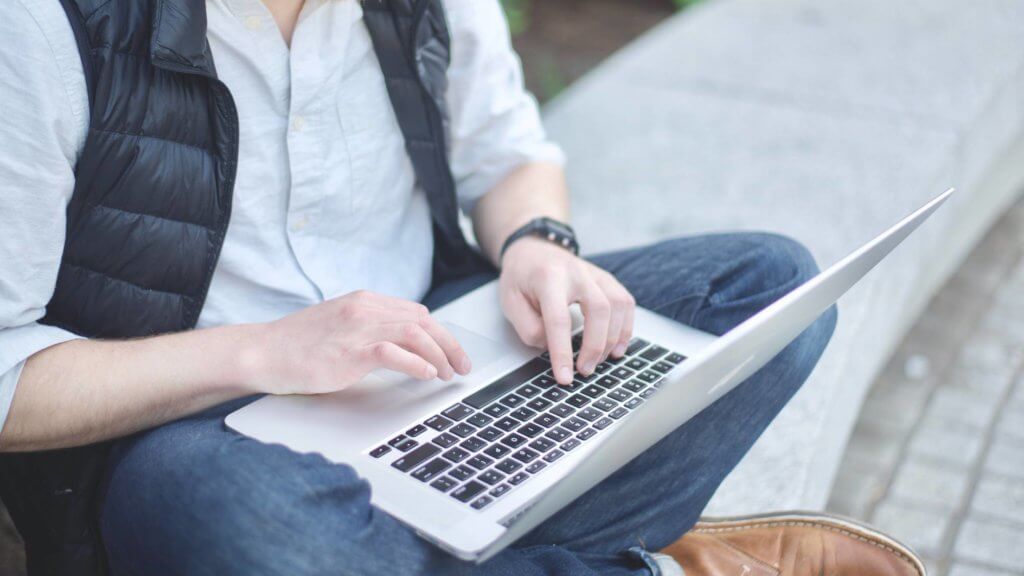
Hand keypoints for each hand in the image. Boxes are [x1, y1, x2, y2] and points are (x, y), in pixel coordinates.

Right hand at [244, 291, 471, 394]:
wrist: (263, 352)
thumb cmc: (299, 345)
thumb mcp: (340, 327)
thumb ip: (370, 328)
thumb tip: (405, 346)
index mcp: (365, 301)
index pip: (417, 313)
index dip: (440, 334)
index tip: (452, 354)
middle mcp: (365, 309)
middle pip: (423, 322)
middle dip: (449, 345)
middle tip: (462, 367)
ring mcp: (357, 328)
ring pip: (415, 333)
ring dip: (438, 355)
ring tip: (448, 374)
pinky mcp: (349, 351)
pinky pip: (393, 352)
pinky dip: (416, 363)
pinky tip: (427, 375)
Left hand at [499, 237, 635, 384]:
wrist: (534, 249)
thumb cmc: (521, 277)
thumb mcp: (510, 303)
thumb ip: (529, 328)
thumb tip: (552, 347)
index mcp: (548, 278)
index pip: (559, 319)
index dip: (563, 351)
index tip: (565, 377)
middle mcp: (576, 272)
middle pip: (599, 309)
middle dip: (595, 346)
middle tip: (584, 371)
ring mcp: (595, 274)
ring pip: (618, 305)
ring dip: (613, 339)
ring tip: (599, 362)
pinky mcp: (607, 279)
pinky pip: (626, 303)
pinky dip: (625, 328)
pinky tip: (617, 347)